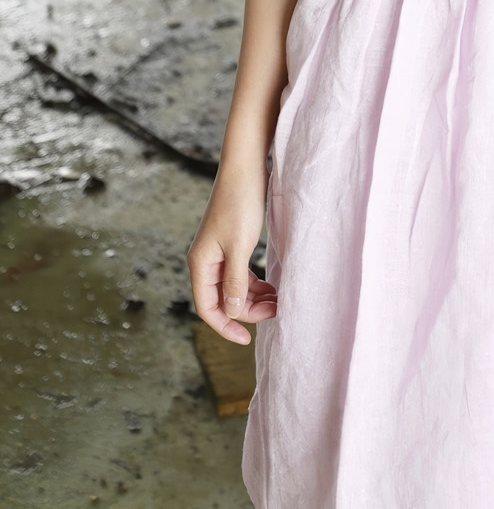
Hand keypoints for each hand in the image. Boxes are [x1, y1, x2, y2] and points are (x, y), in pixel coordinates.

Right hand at [187, 169, 277, 345]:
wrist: (245, 169)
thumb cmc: (240, 204)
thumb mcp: (240, 246)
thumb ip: (234, 280)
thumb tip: (230, 310)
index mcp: (201, 263)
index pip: (208, 308)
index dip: (225, 327)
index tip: (247, 340)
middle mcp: (206, 261)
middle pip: (222, 299)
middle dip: (247, 310)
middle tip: (276, 311)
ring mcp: (218, 253)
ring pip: (233, 288)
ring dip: (253, 298)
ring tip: (278, 299)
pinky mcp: (232, 244)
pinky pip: (240, 274)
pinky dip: (255, 283)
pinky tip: (272, 286)